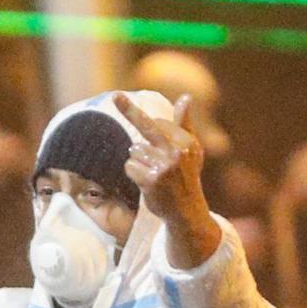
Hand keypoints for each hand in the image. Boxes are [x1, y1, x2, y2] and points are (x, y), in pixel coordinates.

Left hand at [109, 92, 220, 268]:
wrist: (186, 211)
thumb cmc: (186, 175)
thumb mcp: (190, 149)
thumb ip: (184, 123)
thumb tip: (186, 97)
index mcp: (186, 142)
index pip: (157, 123)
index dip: (148, 126)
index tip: (122, 100)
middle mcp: (177, 152)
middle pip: (146, 127)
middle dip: (129, 110)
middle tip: (115, 96)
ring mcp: (165, 167)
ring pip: (134, 151)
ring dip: (138, 160)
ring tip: (153, 173)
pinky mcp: (152, 181)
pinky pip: (130, 166)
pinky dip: (133, 173)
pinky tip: (146, 182)